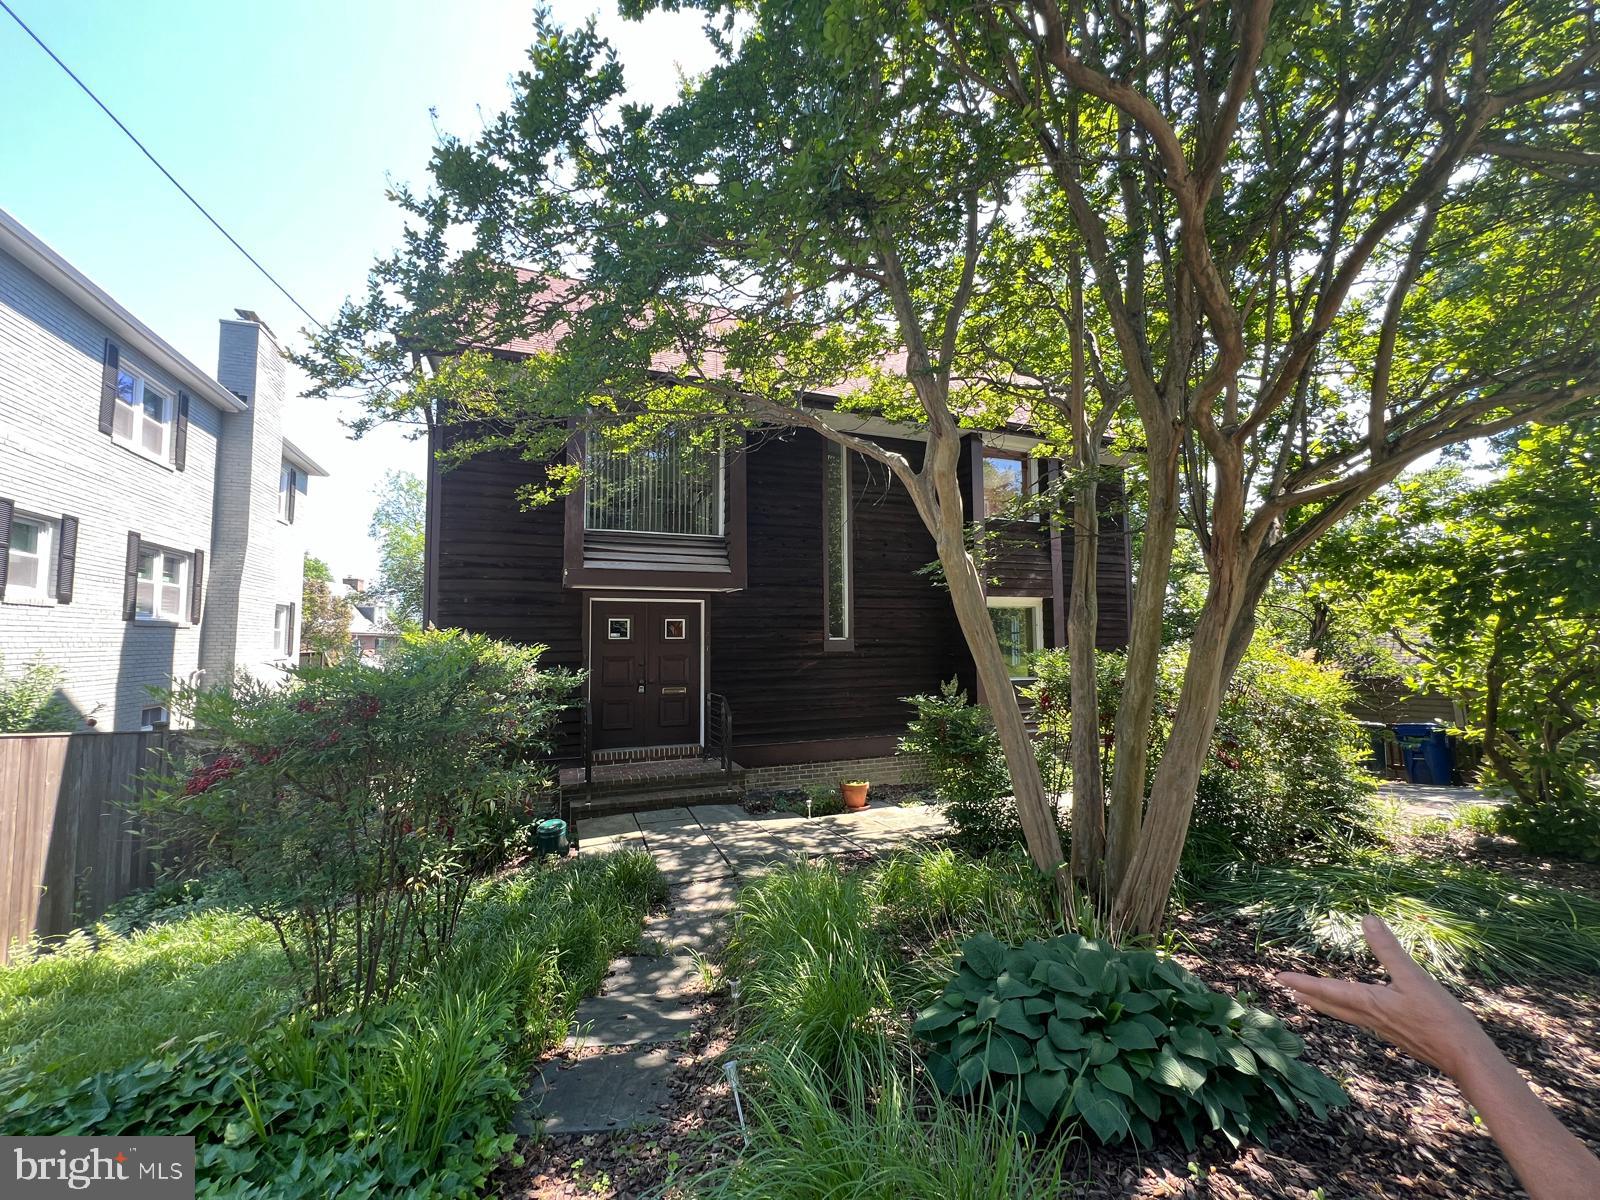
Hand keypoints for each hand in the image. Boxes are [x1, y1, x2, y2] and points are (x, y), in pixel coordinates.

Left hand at [1276, 914, 1490, 1076]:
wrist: (1465, 1058)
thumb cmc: (1441, 1018)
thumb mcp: (1414, 978)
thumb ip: (1389, 949)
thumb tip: (1367, 919)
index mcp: (1370, 1003)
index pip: (1328, 991)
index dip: (1303, 982)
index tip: (1278, 978)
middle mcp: (1371, 1018)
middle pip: (1331, 1006)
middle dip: (1307, 996)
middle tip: (1286, 990)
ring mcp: (1384, 1029)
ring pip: (1346, 1015)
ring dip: (1325, 1006)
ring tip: (1310, 1001)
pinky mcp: (1398, 1035)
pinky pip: (1363, 1021)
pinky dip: (1349, 1013)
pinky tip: (1358, 1013)